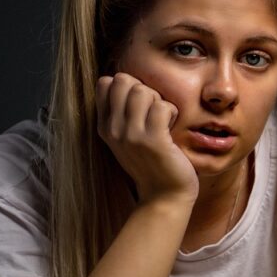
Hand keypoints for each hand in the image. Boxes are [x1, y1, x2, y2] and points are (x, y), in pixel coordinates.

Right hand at [96, 73, 197, 204]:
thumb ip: (123, 112)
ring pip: (143, 91)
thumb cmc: (153, 164)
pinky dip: (172, 112)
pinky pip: (162, 106)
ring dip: (160, 101)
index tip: (140, 108)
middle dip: (145, 90)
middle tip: (154, 114)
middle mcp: (113, 129)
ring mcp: (131, 135)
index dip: (128, 86)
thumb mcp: (128, 138)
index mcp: (104, 126)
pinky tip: (171, 128)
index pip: (105, 82)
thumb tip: (123, 79)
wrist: (164, 197)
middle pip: (124, 80)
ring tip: (163, 122)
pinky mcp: (152, 141)